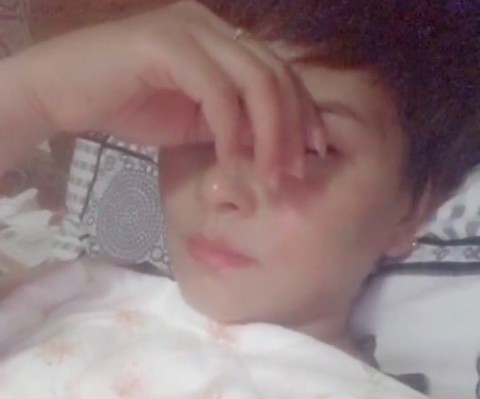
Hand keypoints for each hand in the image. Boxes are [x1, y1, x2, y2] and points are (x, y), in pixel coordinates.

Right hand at [10, 1, 324, 181]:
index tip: (314, 153)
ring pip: (254, 80)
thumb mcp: (195, 121)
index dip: (303, 113)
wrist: (67, 93)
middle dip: (293, 128)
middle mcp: (213, 26)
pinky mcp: (166, 43)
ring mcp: (190, 29)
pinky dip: (230, 129)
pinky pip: (215, 91)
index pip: (280, 75)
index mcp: (224, 41)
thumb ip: (233, 124)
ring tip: (271, 174)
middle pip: (275, 76)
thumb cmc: (129, 107)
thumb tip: (269, 144)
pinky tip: (232, 160)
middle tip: (295, 171)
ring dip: (269, 132)